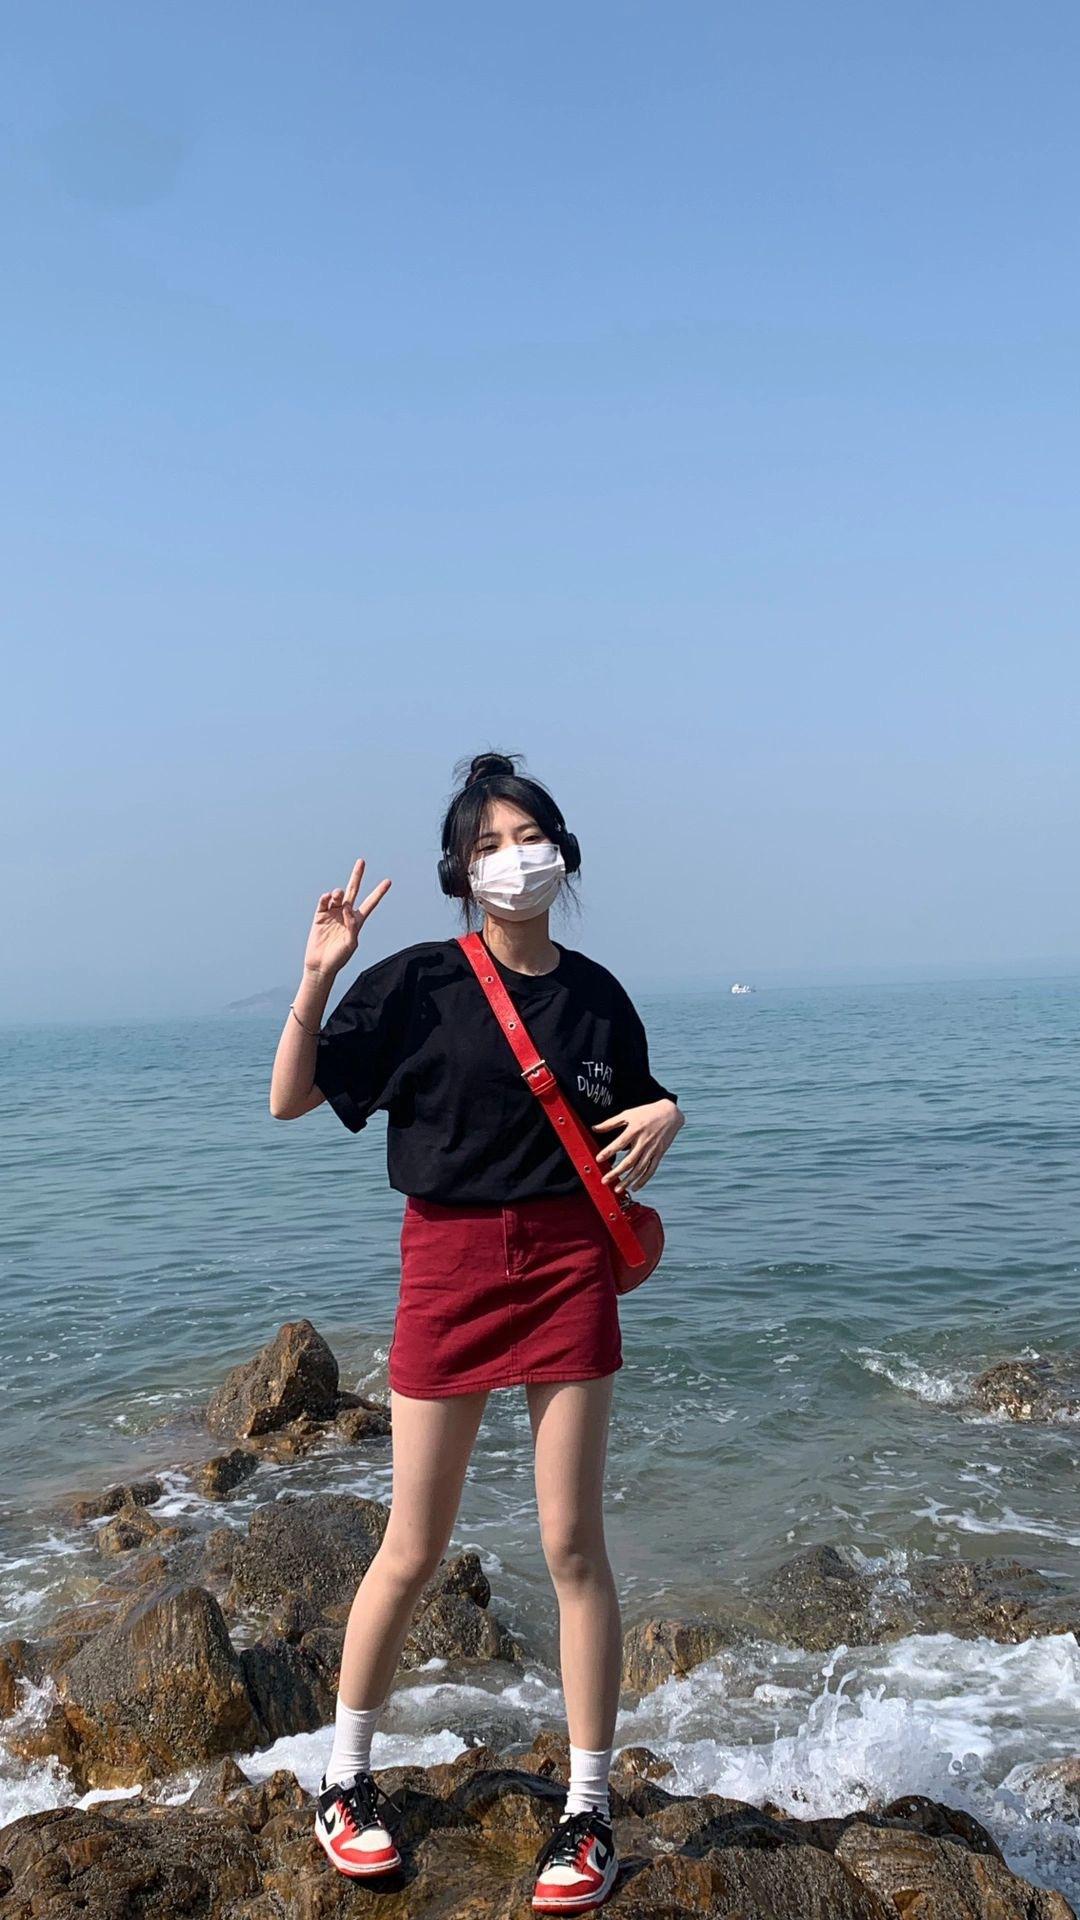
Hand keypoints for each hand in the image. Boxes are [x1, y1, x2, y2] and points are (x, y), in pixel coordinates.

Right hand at [304, 858, 391, 979]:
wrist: (321, 965)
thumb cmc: (339, 958)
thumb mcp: (351, 944)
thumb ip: (352, 927)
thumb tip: (347, 909)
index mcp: (357, 921)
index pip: (370, 903)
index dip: (379, 893)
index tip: (388, 881)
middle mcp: (345, 914)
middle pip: (353, 891)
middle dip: (357, 876)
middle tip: (362, 862)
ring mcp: (332, 913)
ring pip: (338, 896)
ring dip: (338, 892)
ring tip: (337, 895)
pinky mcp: (319, 916)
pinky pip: (323, 902)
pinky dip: (326, 898)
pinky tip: (327, 898)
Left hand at [592, 1097, 682, 1195]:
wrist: (670, 1113)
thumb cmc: (647, 1113)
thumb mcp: (628, 1114)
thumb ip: (610, 1122)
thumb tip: (594, 1128)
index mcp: (635, 1130)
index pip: (619, 1143)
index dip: (608, 1151)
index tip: (598, 1159)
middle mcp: (644, 1141)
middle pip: (629, 1161)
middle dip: (616, 1172)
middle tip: (605, 1180)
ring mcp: (652, 1149)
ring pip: (639, 1169)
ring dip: (628, 1180)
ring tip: (618, 1189)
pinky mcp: (659, 1154)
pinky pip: (651, 1169)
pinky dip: (643, 1180)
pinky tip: (635, 1187)